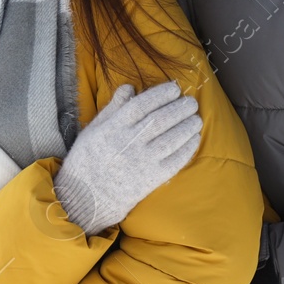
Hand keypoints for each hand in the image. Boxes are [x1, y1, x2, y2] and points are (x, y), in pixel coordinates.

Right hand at [53, 80, 202, 235]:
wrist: (87, 196)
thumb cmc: (89, 158)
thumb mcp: (94, 129)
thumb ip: (113, 108)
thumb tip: (130, 87)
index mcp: (113, 128)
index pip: (142, 105)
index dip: (161, 94)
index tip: (174, 88)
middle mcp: (129, 142)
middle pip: (160, 120)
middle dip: (180, 108)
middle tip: (192, 102)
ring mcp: (142, 161)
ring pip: (171, 138)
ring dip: (187, 127)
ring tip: (196, 119)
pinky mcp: (151, 178)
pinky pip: (175, 160)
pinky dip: (187, 148)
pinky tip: (194, 139)